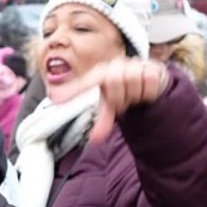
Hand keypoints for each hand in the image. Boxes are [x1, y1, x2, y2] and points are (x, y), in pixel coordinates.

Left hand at [50, 58, 168, 143]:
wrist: (150, 76)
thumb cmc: (124, 89)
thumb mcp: (112, 104)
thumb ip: (103, 121)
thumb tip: (94, 140)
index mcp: (100, 74)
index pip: (84, 85)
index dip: (70, 92)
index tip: (55, 98)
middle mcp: (114, 67)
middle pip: (115, 91)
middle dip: (120, 100)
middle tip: (124, 102)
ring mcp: (132, 66)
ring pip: (131, 87)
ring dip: (134, 96)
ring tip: (134, 93)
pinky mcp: (150, 69)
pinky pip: (147, 87)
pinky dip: (147, 93)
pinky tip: (145, 89)